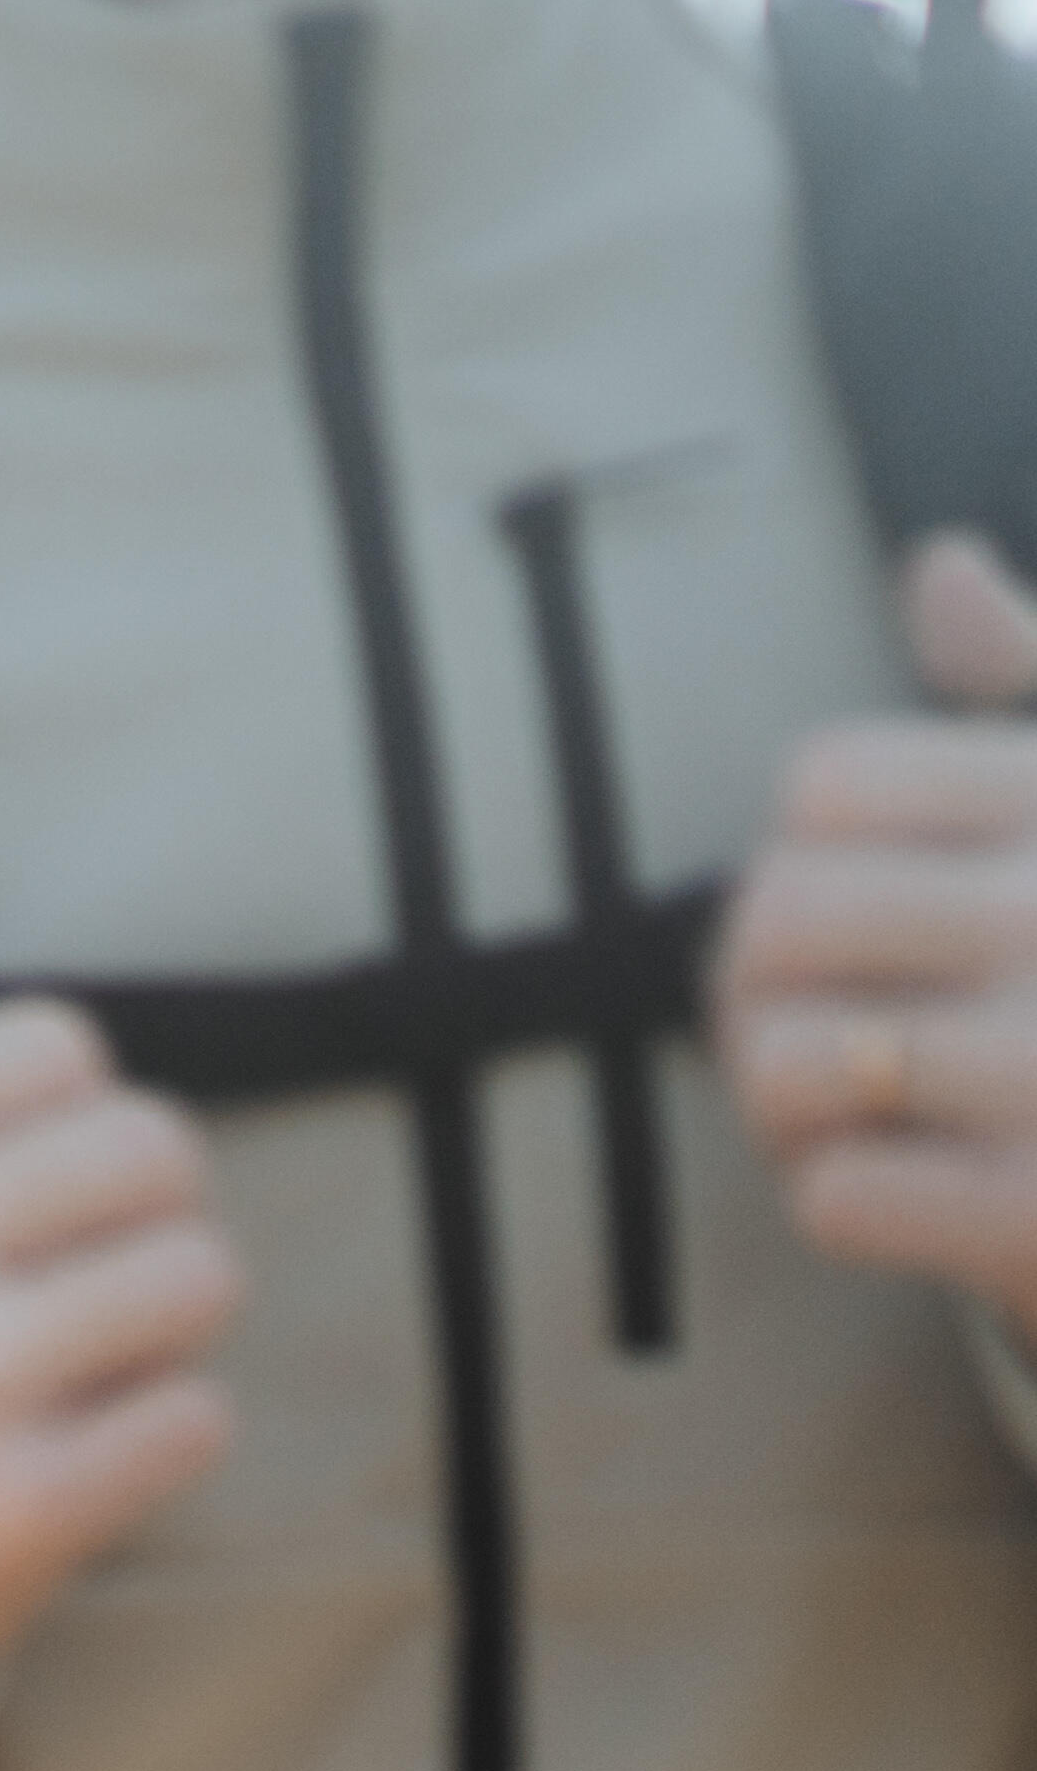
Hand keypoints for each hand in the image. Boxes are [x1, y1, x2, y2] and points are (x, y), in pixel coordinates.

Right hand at [0, 884, 247, 1696]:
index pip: (64, 1049)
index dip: (50, 1119)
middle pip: (152, 1148)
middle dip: (126, 1217)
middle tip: (47, 1285)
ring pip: (199, 1275)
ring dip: (154, 1328)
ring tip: (63, 1367)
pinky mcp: (11, 1510)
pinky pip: (197, 1419)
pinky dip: (155, 1440)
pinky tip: (64, 1455)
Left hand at [722, 533, 1036, 1337]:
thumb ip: (1033, 680)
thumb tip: (938, 570)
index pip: (823, 785)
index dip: (806, 854)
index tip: (862, 907)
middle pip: (771, 918)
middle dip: (761, 987)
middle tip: (829, 1025)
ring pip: (780, 1062)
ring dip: (790, 1102)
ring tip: (868, 1105)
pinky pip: (832, 1194)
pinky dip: (850, 1200)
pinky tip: (925, 1187)